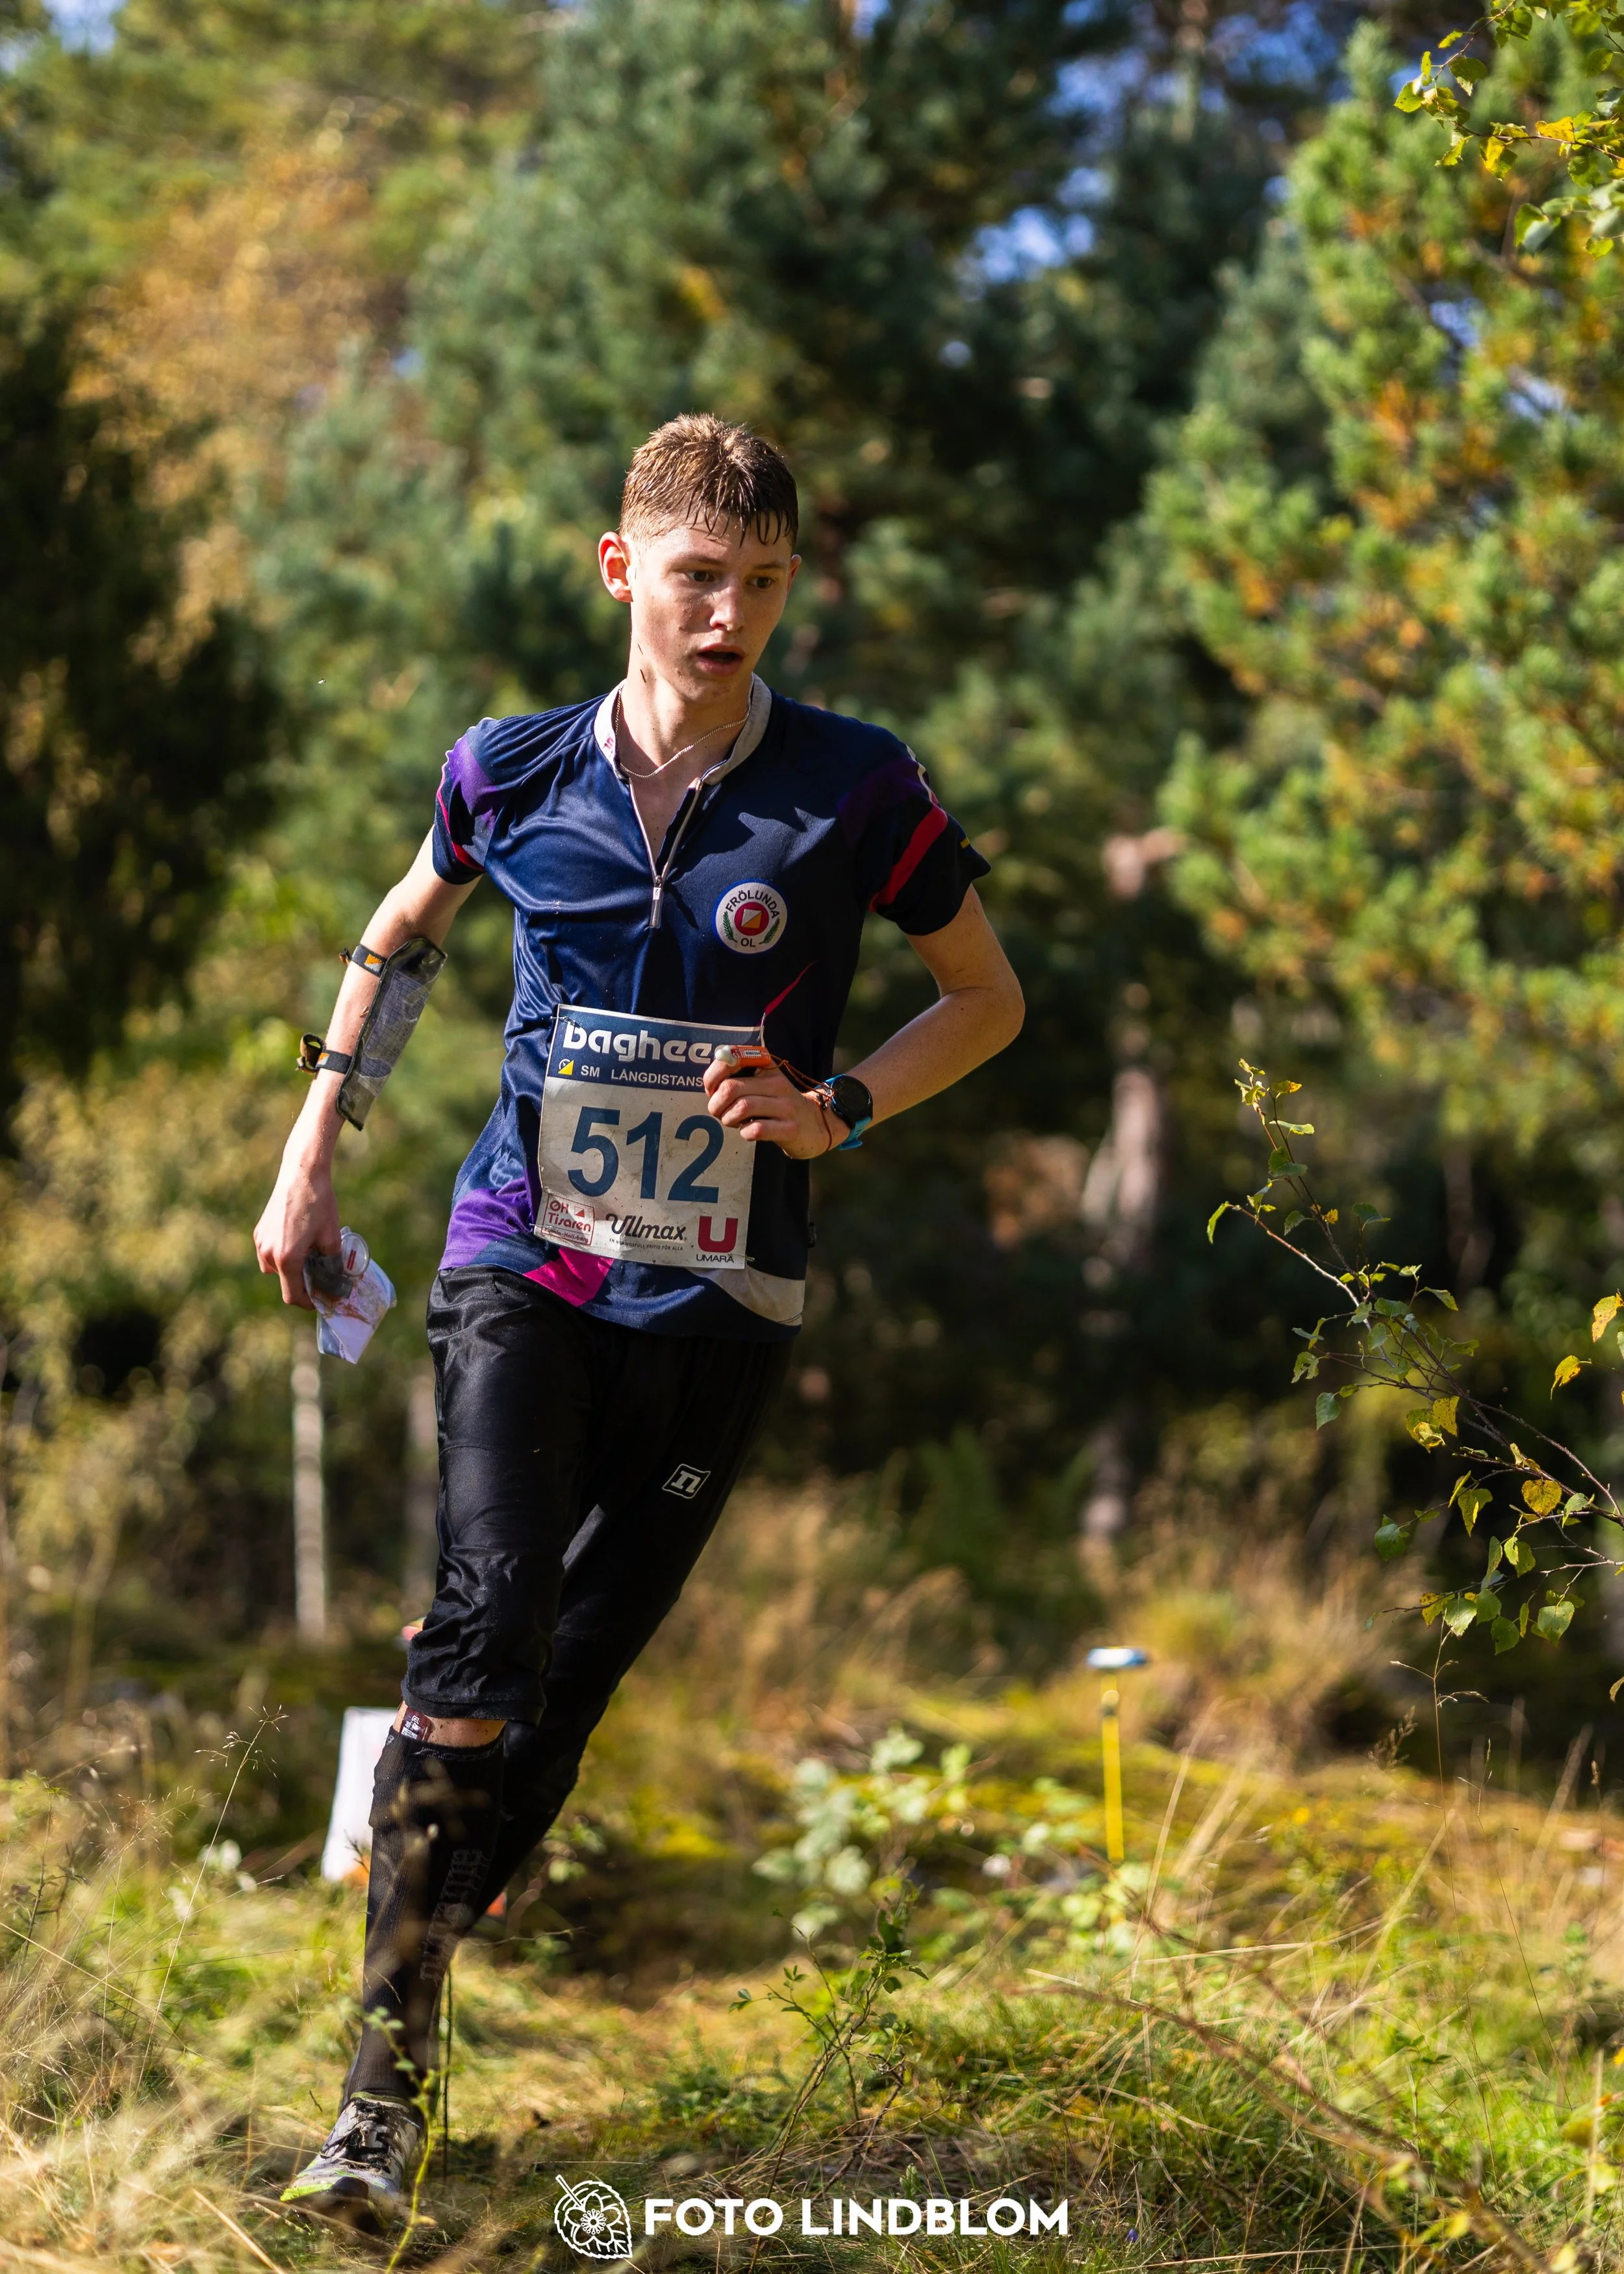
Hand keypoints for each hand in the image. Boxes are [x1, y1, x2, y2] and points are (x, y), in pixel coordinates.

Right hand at [253, 1143, 340, 1307]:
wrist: (302, 1173)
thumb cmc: (320, 1204)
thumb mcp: (333, 1237)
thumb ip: (333, 1264)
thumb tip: (336, 1282)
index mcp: (286, 1259)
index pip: (292, 1295)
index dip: (308, 1303)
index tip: (321, 1300)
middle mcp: (268, 1253)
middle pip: (285, 1281)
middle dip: (303, 1282)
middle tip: (322, 1276)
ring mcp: (261, 1241)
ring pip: (276, 1268)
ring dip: (292, 1268)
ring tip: (312, 1255)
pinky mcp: (259, 1230)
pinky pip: (270, 1252)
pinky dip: (283, 1254)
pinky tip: (300, 1240)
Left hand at [703, 1056, 838, 1160]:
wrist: (814, 1125)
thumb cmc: (777, 1104)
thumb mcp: (761, 1084)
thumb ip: (737, 1079)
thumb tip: (711, 1085)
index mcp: (767, 1067)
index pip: (733, 1058)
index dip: (713, 1075)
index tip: (712, 1089)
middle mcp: (777, 1082)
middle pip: (731, 1088)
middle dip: (716, 1104)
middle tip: (718, 1112)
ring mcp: (785, 1105)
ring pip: (742, 1107)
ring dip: (728, 1119)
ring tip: (733, 1122)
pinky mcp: (789, 1128)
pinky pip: (756, 1129)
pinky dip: (745, 1132)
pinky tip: (748, 1132)